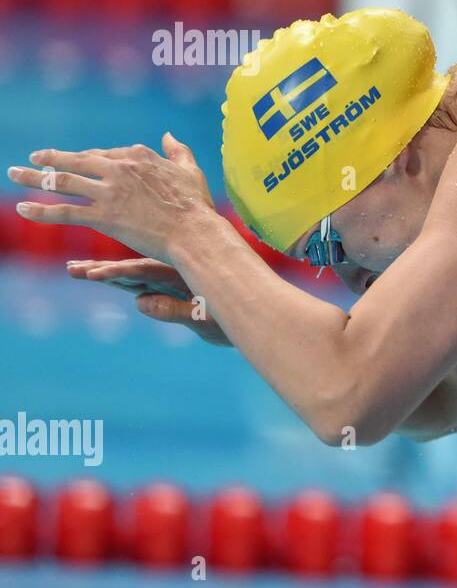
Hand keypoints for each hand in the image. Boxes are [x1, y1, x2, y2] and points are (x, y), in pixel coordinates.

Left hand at [8, 133, 217, 263]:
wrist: (194, 232)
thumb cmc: (196, 205)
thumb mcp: (190, 170)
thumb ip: (178, 151)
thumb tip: (168, 135)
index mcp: (138, 156)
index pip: (104, 154)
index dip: (87, 158)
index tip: (75, 162)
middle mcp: (119, 169)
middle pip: (76, 161)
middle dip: (50, 158)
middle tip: (33, 158)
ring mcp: (109, 192)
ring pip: (62, 181)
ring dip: (34, 177)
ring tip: (14, 173)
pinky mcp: (103, 216)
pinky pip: (65, 211)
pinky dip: (41, 210)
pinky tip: (23, 208)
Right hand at [67, 257, 232, 346]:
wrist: (251, 315)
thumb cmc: (232, 318)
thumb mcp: (206, 318)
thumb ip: (175, 310)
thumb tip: (140, 303)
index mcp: (184, 274)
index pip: (146, 271)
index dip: (119, 273)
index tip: (94, 273)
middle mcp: (175, 273)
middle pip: (133, 270)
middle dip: (103, 269)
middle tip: (73, 269)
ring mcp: (171, 281)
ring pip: (133, 276)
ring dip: (106, 273)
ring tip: (76, 269)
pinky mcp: (170, 290)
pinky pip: (141, 285)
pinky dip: (121, 280)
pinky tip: (98, 275)